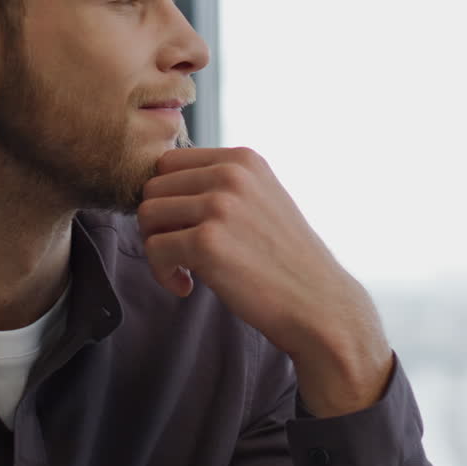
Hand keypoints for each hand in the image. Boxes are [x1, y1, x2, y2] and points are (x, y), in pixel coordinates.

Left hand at [137, 147, 392, 416]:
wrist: (319, 306)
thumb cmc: (284, 261)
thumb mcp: (260, 200)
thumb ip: (218, 185)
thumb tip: (157, 186)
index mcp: (242, 160)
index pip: (168, 162)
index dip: (166, 197)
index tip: (183, 227)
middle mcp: (231, 174)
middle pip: (153, 187)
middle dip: (158, 224)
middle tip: (180, 253)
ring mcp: (219, 206)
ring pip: (147, 215)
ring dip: (157, 248)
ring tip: (184, 269)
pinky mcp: (207, 242)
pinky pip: (154, 249)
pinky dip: (162, 273)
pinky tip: (187, 285)